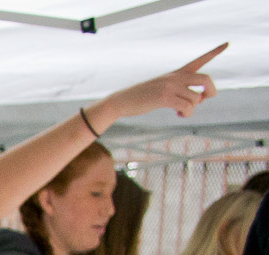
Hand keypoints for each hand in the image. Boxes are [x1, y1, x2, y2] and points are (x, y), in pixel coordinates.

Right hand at [95, 44, 223, 124]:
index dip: (215, 52)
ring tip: (182, 112)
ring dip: (192, 109)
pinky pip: (187, 107)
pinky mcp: (164, 97)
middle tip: (205, 100)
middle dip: (211, 91)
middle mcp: (176, 77)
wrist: (122, 101)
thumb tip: (198, 101)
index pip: (200, 60)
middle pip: (205, 79)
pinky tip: (178, 114)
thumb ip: (181, 91)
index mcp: (177, 73)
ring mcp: (170, 86)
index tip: (227, 43)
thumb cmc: (143, 97)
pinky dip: (186, 114)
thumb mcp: (162, 89)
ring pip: (196, 99)